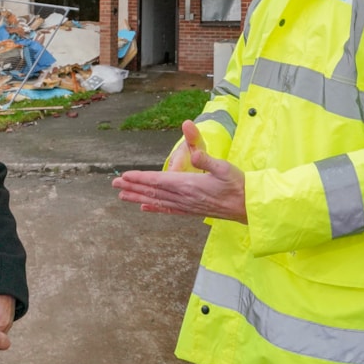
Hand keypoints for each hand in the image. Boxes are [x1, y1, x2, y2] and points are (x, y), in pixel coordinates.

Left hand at [113, 120, 246, 221]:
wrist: (249, 207)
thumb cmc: (238, 185)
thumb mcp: (225, 168)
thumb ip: (208, 160)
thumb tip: (195, 152)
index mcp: (189, 185)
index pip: (159, 180)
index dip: (141, 178)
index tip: (124, 176)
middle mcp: (184, 197)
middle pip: (153, 192)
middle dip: (133, 187)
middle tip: (114, 185)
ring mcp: (187, 206)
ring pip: (157, 201)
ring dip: (138, 197)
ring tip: (122, 196)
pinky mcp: (192, 211)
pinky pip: (168, 210)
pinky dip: (155, 208)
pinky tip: (145, 208)